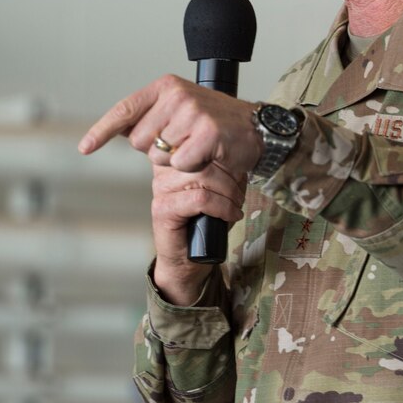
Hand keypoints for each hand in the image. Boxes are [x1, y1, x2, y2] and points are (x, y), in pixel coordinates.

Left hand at [78, 74, 262, 177]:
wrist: (255, 128)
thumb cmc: (214, 122)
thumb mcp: (178, 110)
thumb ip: (149, 118)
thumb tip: (115, 130)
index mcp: (166, 87)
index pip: (125, 110)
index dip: (101, 130)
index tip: (85, 147)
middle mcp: (177, 96)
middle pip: (139, 141)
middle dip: (157, 150)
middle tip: (183, 142)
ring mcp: (193, 113)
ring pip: (159, 156)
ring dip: (176, 160)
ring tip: (197, 146)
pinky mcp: (207, 133)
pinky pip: (179, 164)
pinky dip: (191, 166)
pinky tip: (207, 155)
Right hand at [149, 162, 246, 304]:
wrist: (189, 259)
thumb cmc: (205, 221)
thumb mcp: (220, 187)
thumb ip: (225, 169)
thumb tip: (242, 154)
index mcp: (175, 158)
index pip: (201, 143)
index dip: (225, 157)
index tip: (238, 173)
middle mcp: (164, 170)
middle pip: (204, 159)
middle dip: (230, 177)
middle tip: (239, 194)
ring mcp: (160, 189)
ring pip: (204, 177)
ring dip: (228, 193)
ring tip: (235, 205)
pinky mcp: (163, 209)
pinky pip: (200, 198)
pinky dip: (222, 207)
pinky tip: (230, 215)